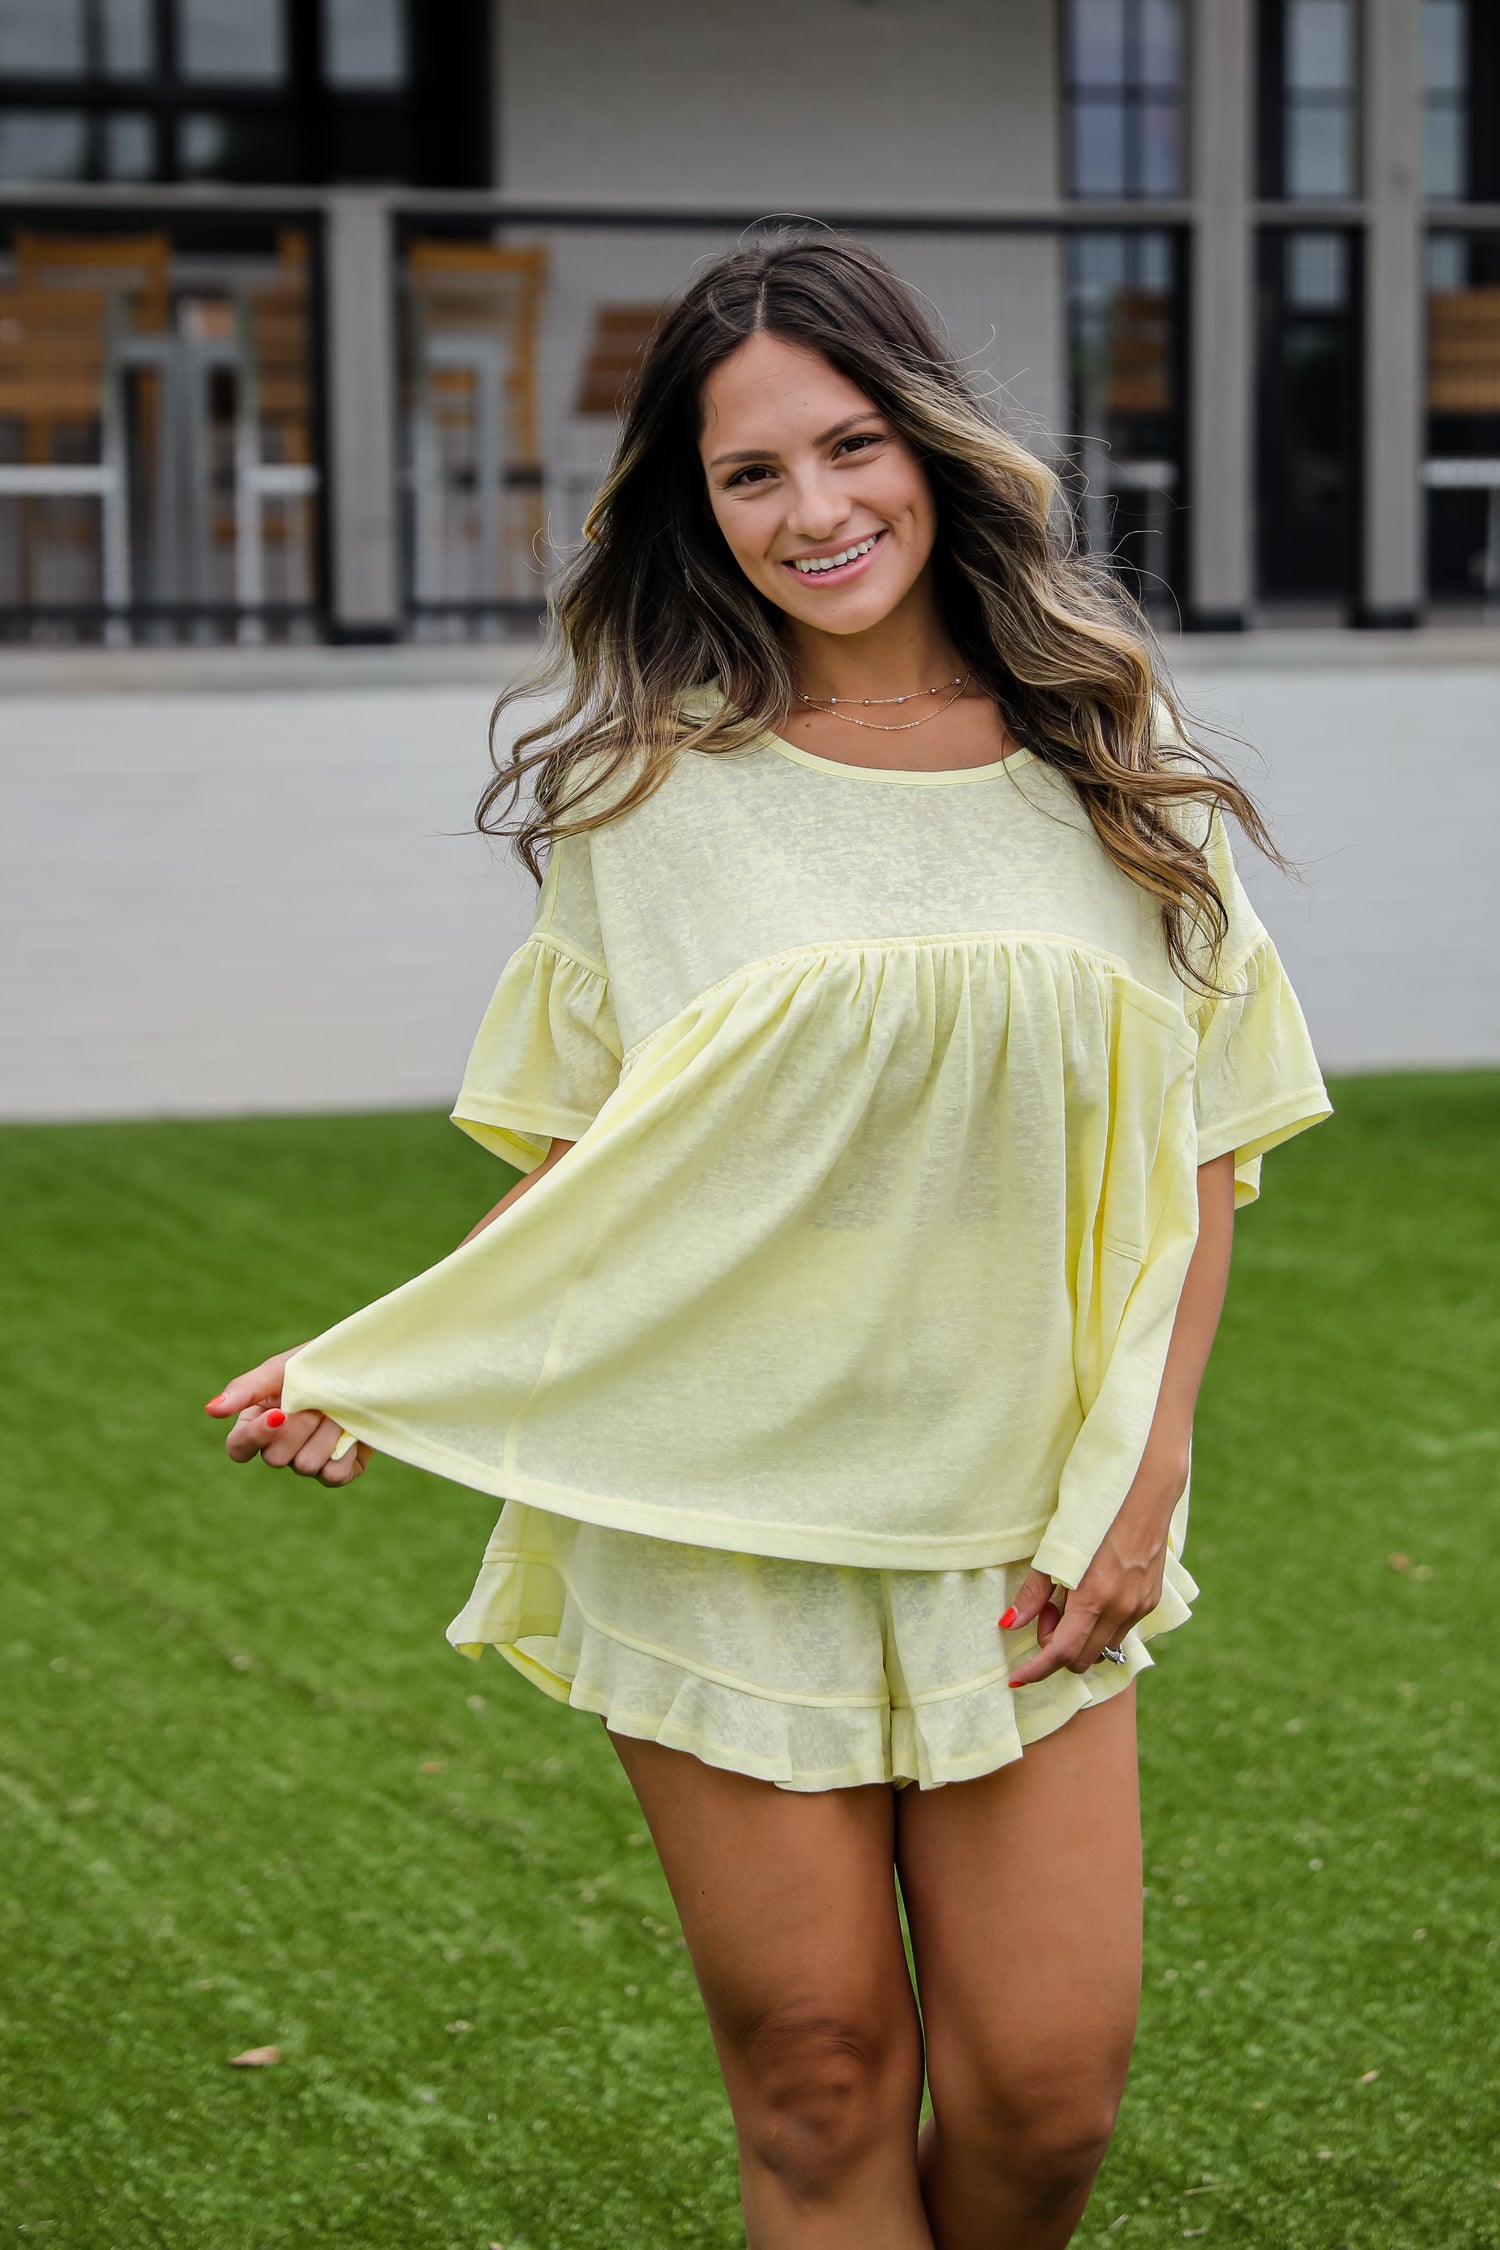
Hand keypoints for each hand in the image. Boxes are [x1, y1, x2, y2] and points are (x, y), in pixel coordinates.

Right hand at [204, 1350, 369, 1488]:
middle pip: (275, 1458)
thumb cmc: (317, 1364)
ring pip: (306, 1465)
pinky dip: (345, 1450)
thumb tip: (212, 1410)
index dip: (256, 1437)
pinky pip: (333, 1475)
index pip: (239, 1448)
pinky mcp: (338, 1470)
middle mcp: (280, 1448)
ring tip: (337, 1410)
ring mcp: (309, 1461)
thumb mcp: (282, 1368)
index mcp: (258, 1423)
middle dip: (300, 1427)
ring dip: (325, 1434)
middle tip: (318, 1402)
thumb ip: (247, 1388)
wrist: (366, 1367)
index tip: (279, 1413)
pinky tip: (350, 1430)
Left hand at [1000, 1452, 1186, 1686]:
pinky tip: (1091, 1595)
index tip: (1016, 1677)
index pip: (1062, 1653)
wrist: (1143, 1486)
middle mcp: (1122, 1609)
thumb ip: (1035, 1592)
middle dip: (1057, 1647)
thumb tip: (1010, 1624)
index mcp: (1095, 1598)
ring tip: (1068, 1599)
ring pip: (1103, 1647)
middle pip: (1082, 1659)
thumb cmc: (1093, 1512)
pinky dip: (1099, 1625)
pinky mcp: (1151, 1599)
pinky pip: (1120, 1631)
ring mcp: (1140, 1607)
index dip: (1036, 1670)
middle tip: (1047, 1611)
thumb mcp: (1055, 1548)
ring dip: (1080, 1637)